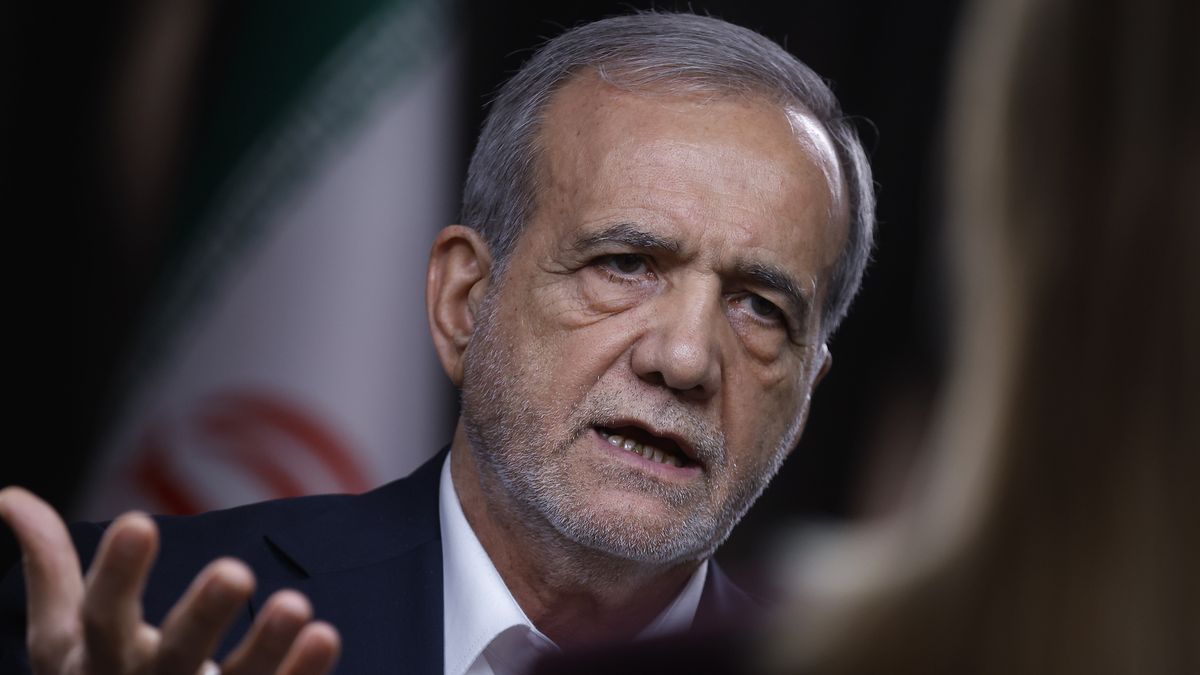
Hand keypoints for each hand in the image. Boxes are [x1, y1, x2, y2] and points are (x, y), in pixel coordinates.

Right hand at [0, 487, 340, 673]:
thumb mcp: (62, 636)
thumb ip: (49, 567)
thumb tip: (10, 497)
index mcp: (96, 661)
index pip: (102, 616)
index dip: (117, 573)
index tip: (138, 520)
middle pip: (176, 655)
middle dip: (203, 616)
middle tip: (236, 570)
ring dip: (267, 647)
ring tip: (297, 603)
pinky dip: (301, 673)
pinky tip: (325, 636)